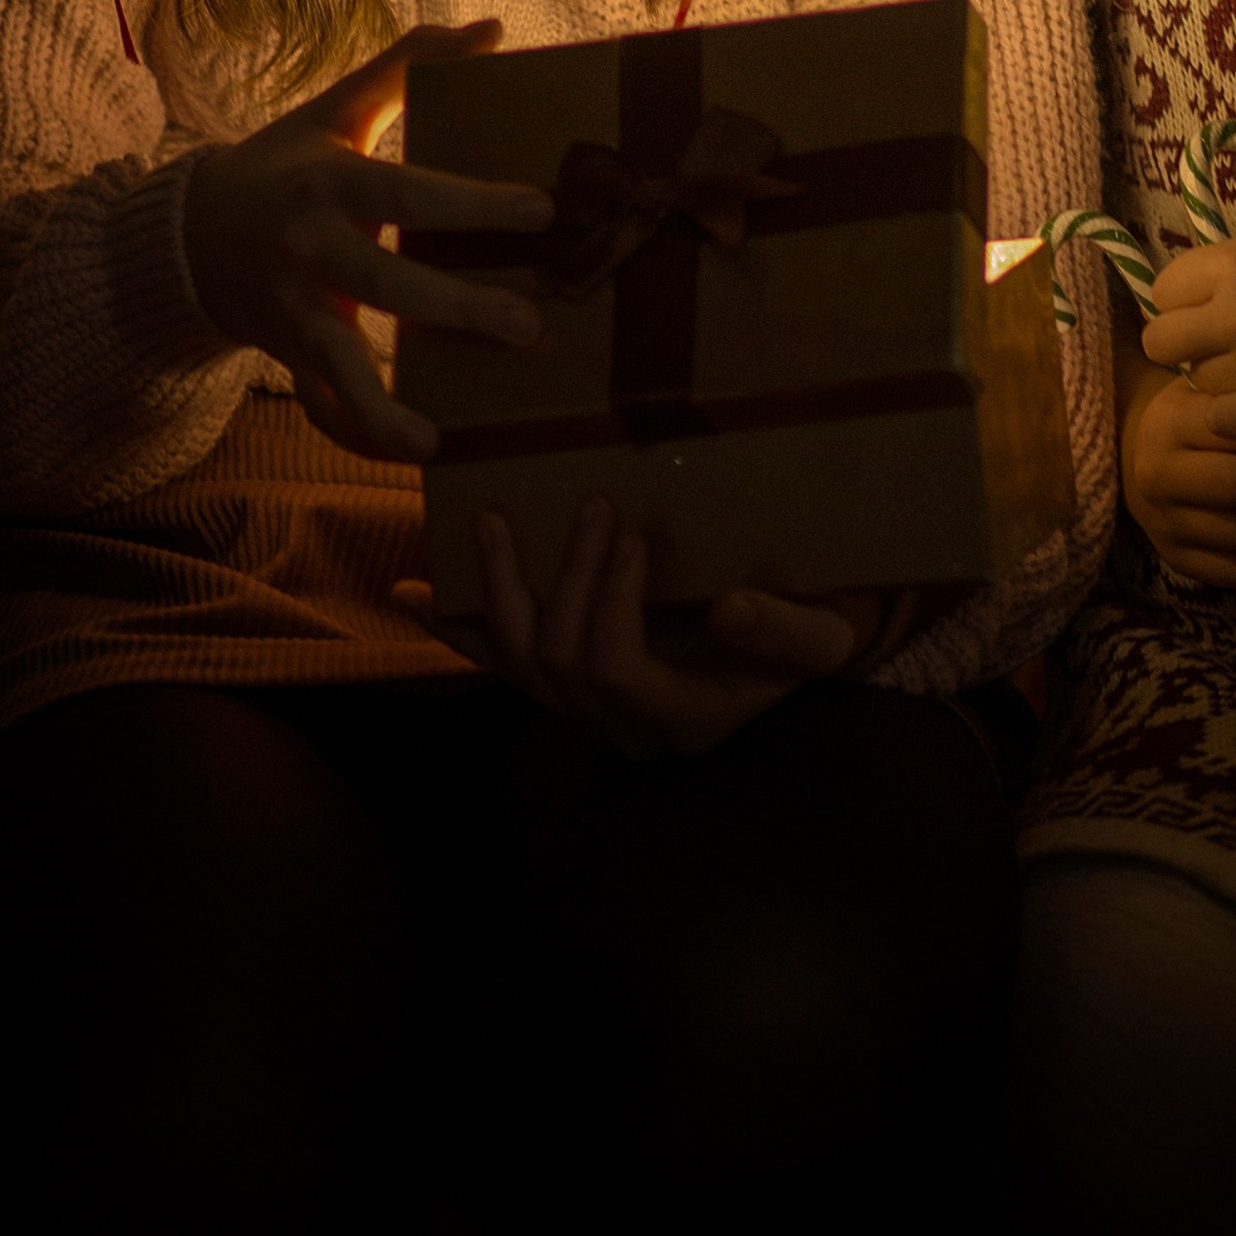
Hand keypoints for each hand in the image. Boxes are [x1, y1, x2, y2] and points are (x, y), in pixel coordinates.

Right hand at [183, 19, 553, 461]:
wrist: (188, 230)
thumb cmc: (285, 162)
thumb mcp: (337, 108)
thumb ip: (410, 66)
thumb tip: (493, 29)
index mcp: (329, 182)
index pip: (408, 191)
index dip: (471, 202)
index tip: (540, 210)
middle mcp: (307, 248)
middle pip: (384, 286)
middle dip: (456, 310)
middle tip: (529, 326)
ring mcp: (291, 309)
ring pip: (338, 365)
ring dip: (386, 407)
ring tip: (441, 435)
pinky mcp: (284, 353)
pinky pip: (320, 406)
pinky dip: (359, 437)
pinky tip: (415, 454)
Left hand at [402, 503, 867, 757]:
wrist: (806, 651)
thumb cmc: (818, 635)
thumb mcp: (823, 634)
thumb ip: (784, 631)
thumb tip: (727, 608)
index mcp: (683, 719)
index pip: (615, 671)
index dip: (609, 603)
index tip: (632, 533)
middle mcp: (626, 728)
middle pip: (561, 664)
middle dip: (570, 579)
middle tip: (593, 507)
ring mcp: (592, 711)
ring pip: (521, 666)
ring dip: (498, 593)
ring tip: (491, 524)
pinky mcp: (571, 683)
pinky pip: (504, 664)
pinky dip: (458, 628)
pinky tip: (411, 595)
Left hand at [1144, 234, 1235, 441]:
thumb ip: (1226, 281)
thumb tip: (1179, 310)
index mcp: (1233, 260)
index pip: (1162, 291)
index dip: (1181, 307)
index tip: (1207, 315)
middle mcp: (1234, 308)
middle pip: (1161, 341)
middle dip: (1185, 349)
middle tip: (1223, 352)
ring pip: (1197, 383)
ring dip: (1222, 383)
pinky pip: (1223, 422)